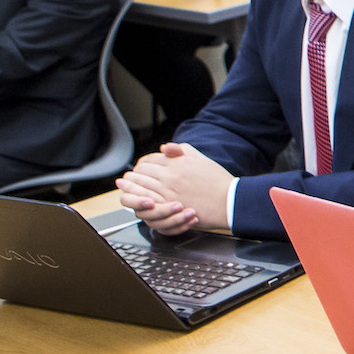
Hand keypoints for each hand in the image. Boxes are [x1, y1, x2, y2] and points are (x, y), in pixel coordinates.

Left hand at [118, 143, 233, 234]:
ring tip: (124, 184)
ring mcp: (168, 191)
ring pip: (140, 185)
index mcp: (178, 162)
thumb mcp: (202, 159)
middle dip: (134, 173)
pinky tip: (131, 197)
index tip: (142, 167)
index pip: (151, 159)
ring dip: (130, 184)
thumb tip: (165, 147)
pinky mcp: (169, 206)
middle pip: (142, 171)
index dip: (144, 163)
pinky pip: (145, 200)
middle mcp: (171, 175)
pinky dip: (136, 197)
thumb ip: (183, 150)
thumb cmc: (219, 182)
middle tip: (129, 176)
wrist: (229, 201)